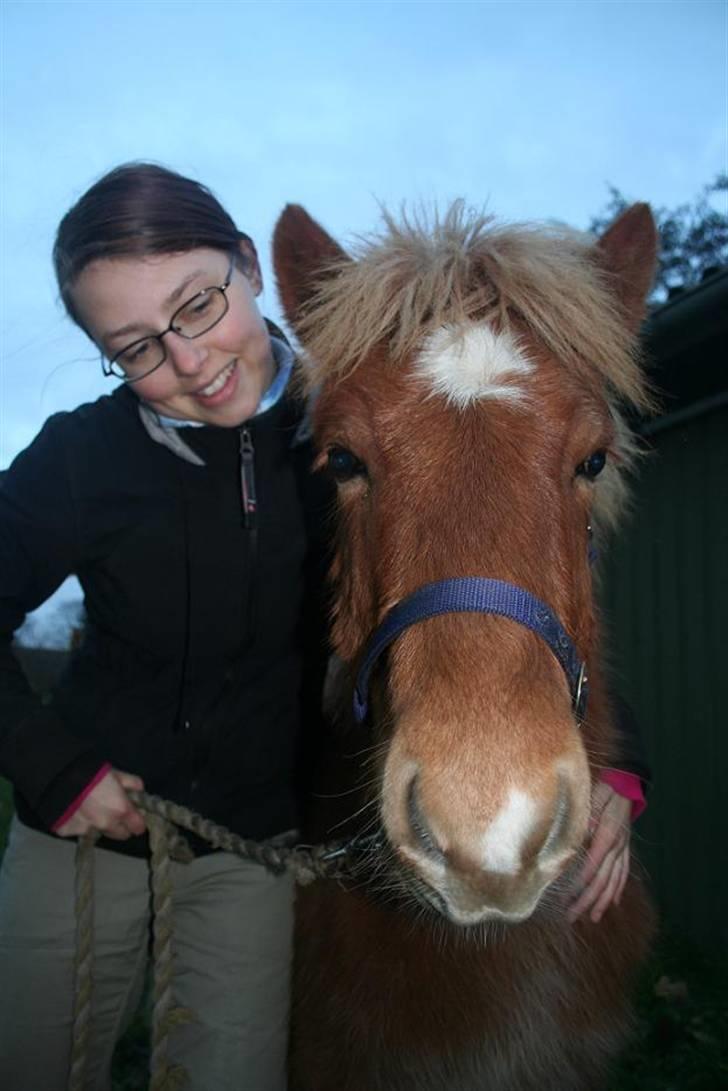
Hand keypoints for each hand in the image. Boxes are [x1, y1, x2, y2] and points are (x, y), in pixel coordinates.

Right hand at [55, 768, 145, 839]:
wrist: (58, 777)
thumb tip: (139, 791)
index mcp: (121, 810)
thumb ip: (132, 783)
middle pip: (120, 834)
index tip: (133, 816)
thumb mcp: (116, 772)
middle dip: (119, 825)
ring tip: (89, 808)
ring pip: (99, 833)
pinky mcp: (68, 832)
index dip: (136, 821)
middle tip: (111, 811)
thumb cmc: (90, 772)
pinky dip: (78, 823)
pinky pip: (78, 831)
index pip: (138, 828)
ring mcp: (86, 831)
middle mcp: (106, 825)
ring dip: (98, 825)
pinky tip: (73, 810)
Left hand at [567, 781, 630, 923]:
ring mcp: (623, 849)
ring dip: (602, 901)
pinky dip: (618, 889)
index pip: (593, 866)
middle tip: (572, 916)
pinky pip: (623, 873)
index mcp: (607, 835)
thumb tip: (578, 836)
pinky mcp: (625, 849)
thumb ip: (587, 817)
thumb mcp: (594, 798)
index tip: (567, 899)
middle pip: (603, 880)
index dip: (581, 885)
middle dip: (587, 901)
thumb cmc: (606, 790)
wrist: (627, 784)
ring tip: (592, 918)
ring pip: (614, 881)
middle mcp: (617, 846)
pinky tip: (612, 903)